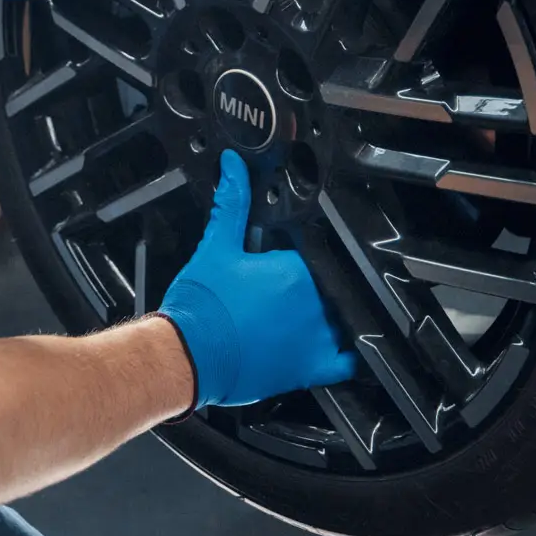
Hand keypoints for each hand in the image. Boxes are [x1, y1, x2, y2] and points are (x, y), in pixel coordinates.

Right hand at [157, 152, 357, 408]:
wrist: (186, 355)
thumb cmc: (201, 306)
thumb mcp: (215, 247)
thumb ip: (232, 205)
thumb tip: (234, 166)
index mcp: (297, 271)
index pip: (318, 253)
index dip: (306, 254)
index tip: (290, 258)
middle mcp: (315, 304)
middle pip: (333, 285)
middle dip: (318, 283)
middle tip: (289, 289)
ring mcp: (316, 339)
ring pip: (344, 318)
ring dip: (335, 313)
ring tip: (311, 314)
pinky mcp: (310, 369)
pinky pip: (347, 362)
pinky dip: (349, 353)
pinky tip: (342, 346)